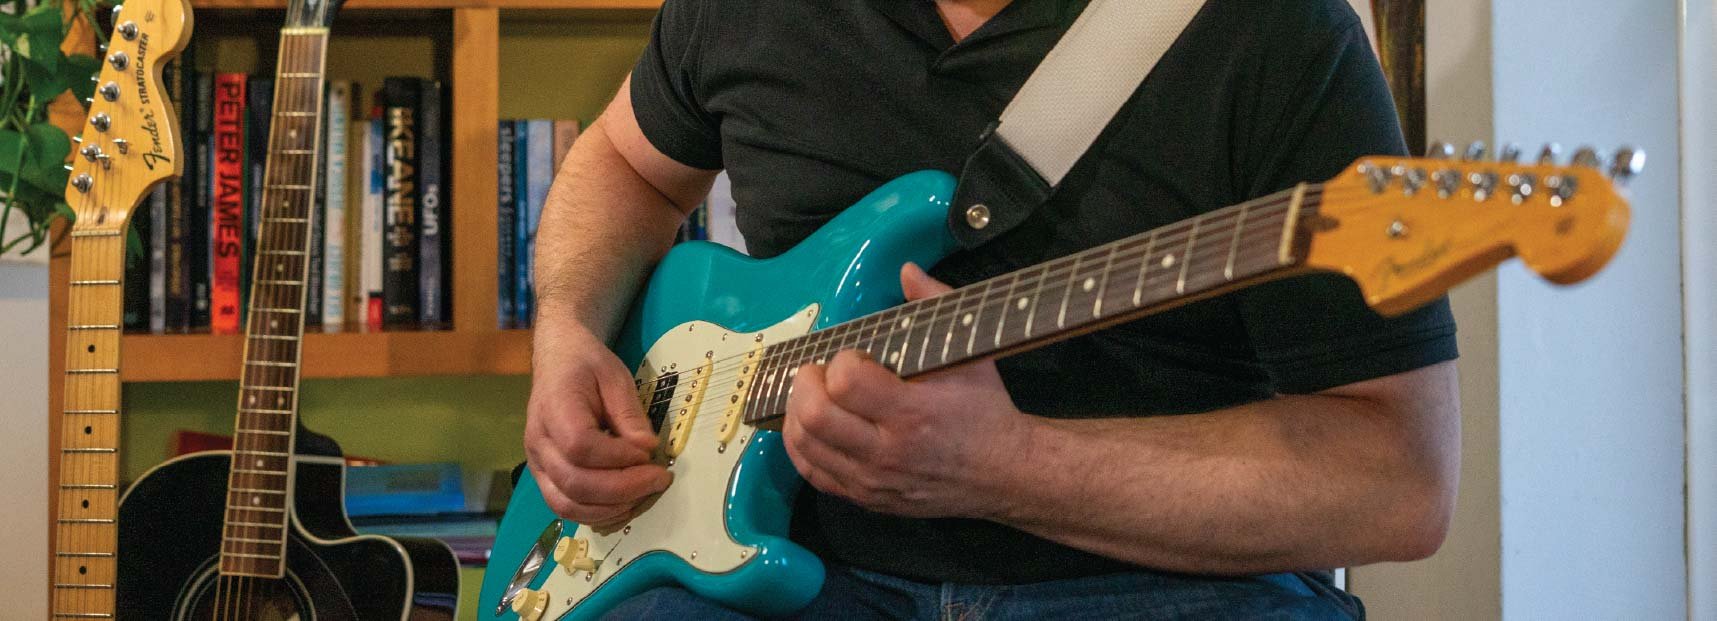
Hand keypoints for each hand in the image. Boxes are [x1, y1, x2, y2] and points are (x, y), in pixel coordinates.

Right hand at [525, 322, 671, 528]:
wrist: (558, 361)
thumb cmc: (587, 366)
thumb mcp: (615, 377)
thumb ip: (629, 413)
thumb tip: (646, 449)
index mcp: (554, 409)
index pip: (581, 447)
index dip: (619, 458)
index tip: (649, 453)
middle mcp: (539, 443)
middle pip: (575, 484)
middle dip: (624, 489)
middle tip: (659, 479)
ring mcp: (537, 464)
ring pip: (567, 505)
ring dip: (611, 509)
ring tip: (644, 494)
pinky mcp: (544, 477)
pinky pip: (565, 508)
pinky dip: (597, 514)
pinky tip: (625, 503)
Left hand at [782, 263, 1032, 518]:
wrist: (1003, 472)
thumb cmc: (984, 410)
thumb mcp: (971, 353)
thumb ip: (936, 306)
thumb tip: (907, 270)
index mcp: (914, 413)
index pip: (846, 383)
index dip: (840, 360)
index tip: (854, 355)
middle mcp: (888, 451)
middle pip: (815, 417)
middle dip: (806, 383)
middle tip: (820, 371)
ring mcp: (873, 479)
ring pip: (805, 445)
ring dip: (797, 412)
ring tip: (813, 394)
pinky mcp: (865, 497)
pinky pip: (812, 473)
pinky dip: (801, 445)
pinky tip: (810, 425)